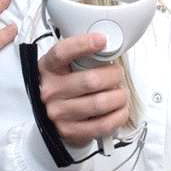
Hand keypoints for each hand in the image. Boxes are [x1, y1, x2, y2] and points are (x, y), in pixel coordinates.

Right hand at [38, 33, 129, 147]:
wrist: (54, 117)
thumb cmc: (66, 87)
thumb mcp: (65, 67)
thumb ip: (81, 56)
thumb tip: (108, 47)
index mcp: (48, 68)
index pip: (62, 52)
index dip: (82, 44)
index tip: (101, 40)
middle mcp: (50, 91)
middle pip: (91, 80)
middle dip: (114, 76)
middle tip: (118, 75)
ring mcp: (58, 113)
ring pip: (100, 103)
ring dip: (120, 97)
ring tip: (121, 94)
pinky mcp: (70, 130)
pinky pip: (103, 124)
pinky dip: (119, 116)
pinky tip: (120, 109)